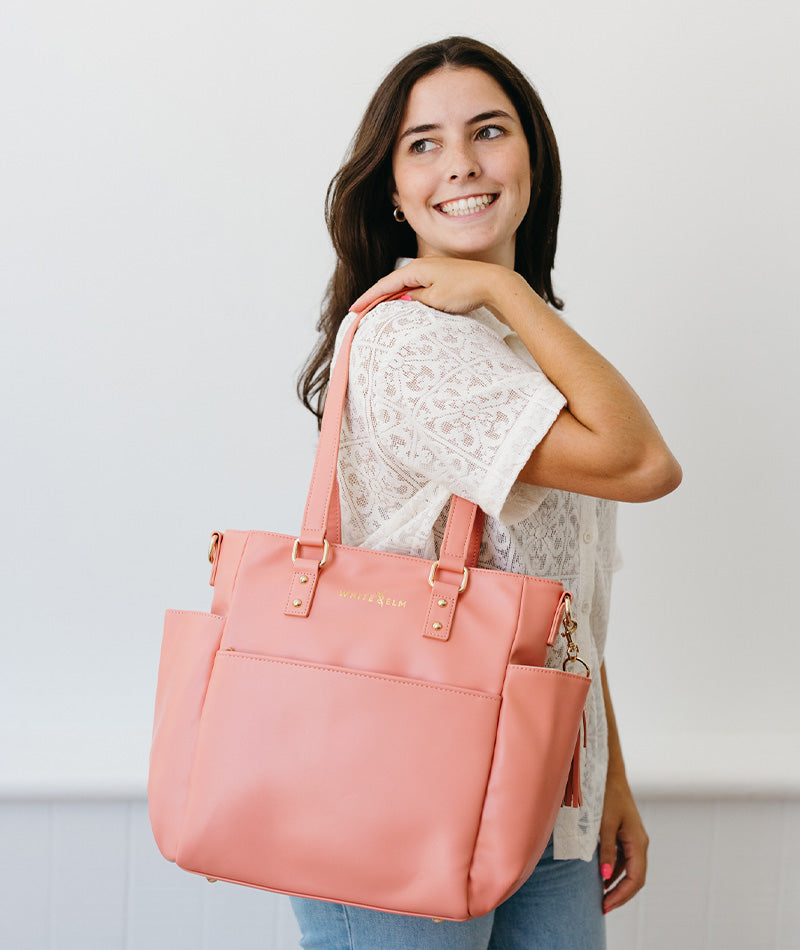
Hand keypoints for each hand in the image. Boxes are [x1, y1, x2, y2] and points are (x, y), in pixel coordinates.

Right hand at [350, 257, 518, 316]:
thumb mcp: (434, 300)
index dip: (368, 298)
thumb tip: (403, 300)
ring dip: (393, 299)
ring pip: (407, 286)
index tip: (354, 309)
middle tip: (361, 312)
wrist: (495, 284)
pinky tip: (407, 307)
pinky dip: (408, 298)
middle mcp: (424, 266)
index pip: (385, 285)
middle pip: (393, 284)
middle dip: (376, 298)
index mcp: (417, 268)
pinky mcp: (445, 279)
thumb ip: (414, 300)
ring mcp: (435, 272)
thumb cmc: (466, 290)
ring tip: (378, 312)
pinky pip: (420, 288)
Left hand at [598, 772, 648, 913]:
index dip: (622, 894)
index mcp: (638, 841)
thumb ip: (605, 850)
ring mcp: (634, 839)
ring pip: (629, 869)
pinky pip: (623, 859)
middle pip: (635, 877)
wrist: (608, 773)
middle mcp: (640, 842)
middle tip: (603, 907)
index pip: (636, 878)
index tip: (606, 905)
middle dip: (620, 894)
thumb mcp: (604, 823)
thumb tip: (604, 877)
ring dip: (617, 884)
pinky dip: (614, 871)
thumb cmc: (606, 795)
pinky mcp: (625, 835)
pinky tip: (602, 878)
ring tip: (601, 897)